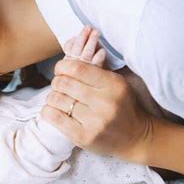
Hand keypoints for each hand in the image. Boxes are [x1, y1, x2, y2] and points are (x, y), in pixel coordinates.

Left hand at [42, 30, 152, 161]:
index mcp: (112, 84)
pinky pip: (54, 118)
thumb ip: (95, 68)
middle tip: (60, 86)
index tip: (61, 70)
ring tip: (58, 99)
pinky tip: (53, 110)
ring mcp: (95, 122)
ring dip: (52, 97)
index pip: (76, 67)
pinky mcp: (84, 137)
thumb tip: (71, 46)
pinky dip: (48, 111)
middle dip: (57, 83)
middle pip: (63, 84)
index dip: (62, 66)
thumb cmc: (121, 105)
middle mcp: (104, 103)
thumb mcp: (115, 83)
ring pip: (56, 100)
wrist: (136, 137)